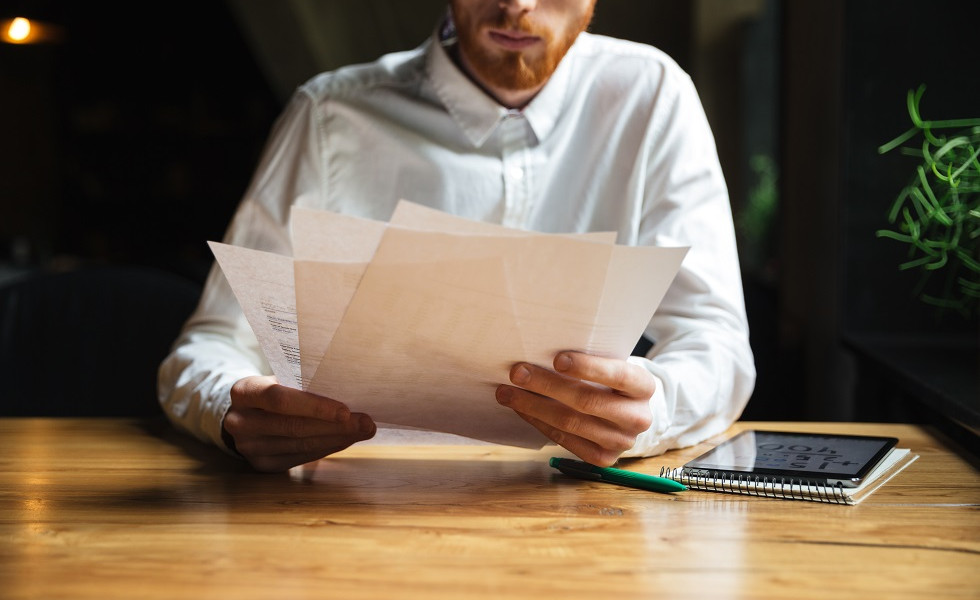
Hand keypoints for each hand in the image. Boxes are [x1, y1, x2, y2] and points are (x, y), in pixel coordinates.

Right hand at [223, 375, 376, 471]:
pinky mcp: (262, 465)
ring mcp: (249, 447)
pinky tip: (345, 440)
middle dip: (335, 426)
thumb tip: (348, 392)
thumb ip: (303, 383)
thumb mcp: (279, 378)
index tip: (345, 410)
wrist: (244, 413)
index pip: (280, 399)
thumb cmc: (272, 389)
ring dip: (337, 439)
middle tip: (366, 423)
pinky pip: (300, 457)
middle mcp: (241, 422)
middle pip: (294, 426)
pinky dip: (327, 448)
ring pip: (300, 445)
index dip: (314, 406)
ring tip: (363, 430)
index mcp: (244, 391)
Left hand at [495, 352, 655, 465]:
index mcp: (643, 386)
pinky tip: (522, 409)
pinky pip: (564, 439)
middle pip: (587, 401)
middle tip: (517, 372)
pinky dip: (539, 422)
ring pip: (571, 422)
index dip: (587, 367)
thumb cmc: (610, 382)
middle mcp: (638, 417)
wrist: (627, 414)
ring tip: (508, 393)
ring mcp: (622, 442)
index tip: (557, 358)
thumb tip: (540, 353)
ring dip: (533, 406)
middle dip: (547, 385)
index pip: (618, 375)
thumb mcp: (611, 366)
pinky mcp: (603, 459)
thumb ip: (588, 362)